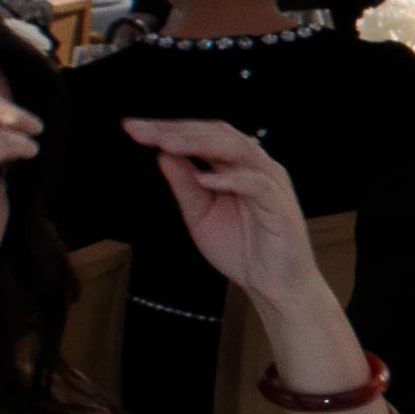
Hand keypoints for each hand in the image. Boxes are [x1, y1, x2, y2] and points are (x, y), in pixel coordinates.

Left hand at [125, 118, 325, 314]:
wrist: (273, 284)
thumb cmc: (243, 249)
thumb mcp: (199, 214)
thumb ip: (184, 185)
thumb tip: (163, 155)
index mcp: (235, 168)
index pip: (202, 136)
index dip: (168, 129)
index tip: (134, 129)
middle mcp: (255, 169)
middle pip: (218, 134)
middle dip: (178, 130)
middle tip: (144, 131)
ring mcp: (270, 185)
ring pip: (239, 150)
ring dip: (202, 144)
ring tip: (169, 144)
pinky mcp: (280, 207)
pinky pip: (258, 185)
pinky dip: (232, 179)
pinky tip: (205, 179)